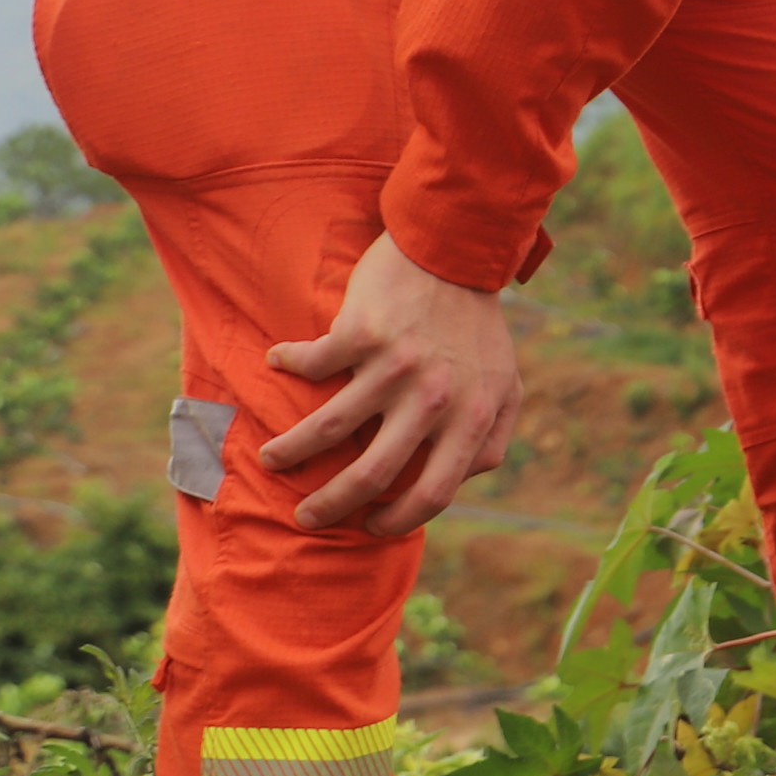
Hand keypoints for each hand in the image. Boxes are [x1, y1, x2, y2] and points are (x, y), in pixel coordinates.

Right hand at [260, 229, 522, 539]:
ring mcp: (395, 367)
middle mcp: (435, 398)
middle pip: (371, 475)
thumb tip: (463, 479)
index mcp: (472, 418)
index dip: (397, 520)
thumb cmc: (476, 327)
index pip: (433, 493)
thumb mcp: (505, 385)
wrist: (456, 250)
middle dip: (330, 505)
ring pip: (326, 430)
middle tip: (305, 516)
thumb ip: (491, 437)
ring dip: (289, 451)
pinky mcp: (361, 334)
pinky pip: (310, 364)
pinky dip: (287, 363)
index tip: (370, 525)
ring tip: (271, 459)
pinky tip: (278, 362)